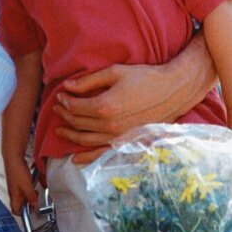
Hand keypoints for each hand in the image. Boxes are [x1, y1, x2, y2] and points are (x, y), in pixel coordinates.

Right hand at [4, 156, 37, 214]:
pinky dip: (29, 189)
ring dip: (30, 196)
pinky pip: (23, 188)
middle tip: (35, 202)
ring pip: (22, 196)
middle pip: (20, 204)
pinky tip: (33, 184)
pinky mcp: (17, 180)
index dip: (23, 214)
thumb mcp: (28, 186)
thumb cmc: (17, 171)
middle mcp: (13, 192)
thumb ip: (31, 197)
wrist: (13, 158)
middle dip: (28, 204)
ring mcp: (14, 186)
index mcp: (14, 196)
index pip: (15, 211)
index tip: (31, 211)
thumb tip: (34, 204)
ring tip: (35, 193)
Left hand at [54, 63, 175, 162]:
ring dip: (70, 134)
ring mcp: (118, 136)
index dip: (64, 101)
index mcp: (105, 106)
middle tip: (58, 108)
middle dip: (65, 115)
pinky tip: (75, 158)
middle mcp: (109, 125)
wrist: (173, 91)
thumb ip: (88, 81)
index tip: (61, 95)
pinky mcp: (127, 142)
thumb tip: (67, 86)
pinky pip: (102, 153)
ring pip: (85, 139)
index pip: (75, 107)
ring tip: (60, 129)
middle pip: (78, 123)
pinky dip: (87, 157)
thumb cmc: (145, 78)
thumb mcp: (115, 73)